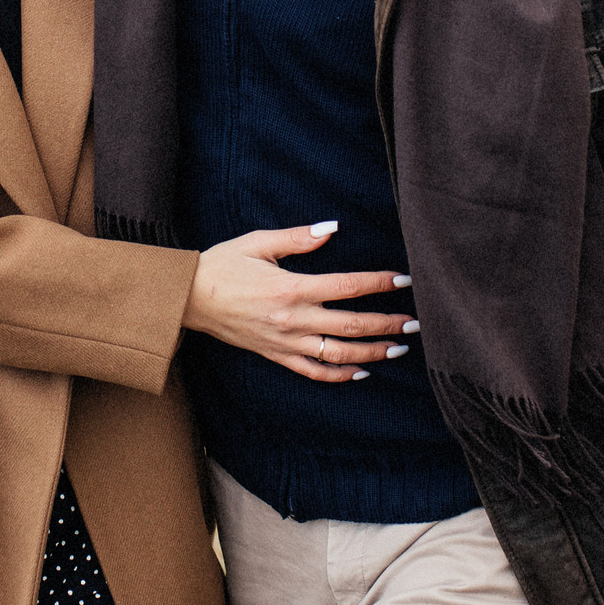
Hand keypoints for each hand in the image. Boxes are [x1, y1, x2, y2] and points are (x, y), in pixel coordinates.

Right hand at [183, 223, 415, 382]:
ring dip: (371, 352)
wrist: (188, 297)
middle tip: (415, 322)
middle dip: (387, 324)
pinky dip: (338, 375)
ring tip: (397, 348)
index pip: (347, 286)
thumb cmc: (223, 264)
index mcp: (291, 287)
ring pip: (338, 354)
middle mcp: (292, 319)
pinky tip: (360, 372)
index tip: (403, 279)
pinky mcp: (275, 355)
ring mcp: (285, 342)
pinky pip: (312, 371)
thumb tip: (332, 229)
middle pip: (351, 324)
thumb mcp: (259, 241)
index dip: (379, 282)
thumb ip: (299, 237)